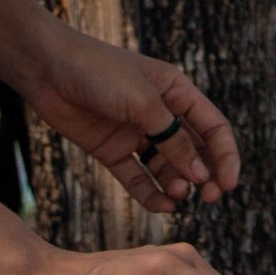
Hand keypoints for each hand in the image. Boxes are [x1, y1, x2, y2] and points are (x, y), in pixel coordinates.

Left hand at [5, 25, 239, 211]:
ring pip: (166, 167)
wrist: (47, 68)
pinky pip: (137, 177)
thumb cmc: (99, 72)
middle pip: (194, 151)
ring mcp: (136, 133)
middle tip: (209, 197)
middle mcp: (160, 114)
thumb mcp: (143, 103)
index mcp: (177, 92)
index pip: (213, 128)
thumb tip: (199, 174)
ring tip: (178, 196)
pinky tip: (162, 205)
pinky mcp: (112, 150)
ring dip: (177, 184)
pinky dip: (150, 193)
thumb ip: (172, 139)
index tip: (228, 185)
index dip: (225, 156)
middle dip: (205, 175)